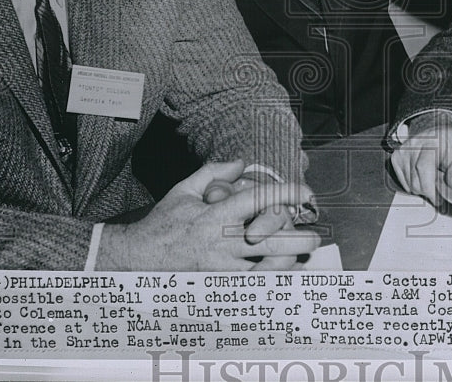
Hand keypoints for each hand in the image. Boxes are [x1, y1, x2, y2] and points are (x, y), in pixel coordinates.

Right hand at [97, 160, 318, 269]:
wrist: (137, 259)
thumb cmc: (164, 223)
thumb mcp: (184, 190)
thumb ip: (214, 172)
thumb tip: (242, 163)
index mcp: (216, 214)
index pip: (258, 200)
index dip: (286, 194)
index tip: (305, 192)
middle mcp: (222, 241)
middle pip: (271, 240)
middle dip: (299, 238)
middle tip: (314, 237)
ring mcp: (221, 268)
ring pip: (266, 268)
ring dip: (289, 262)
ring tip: (300, 256)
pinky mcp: (218, 286)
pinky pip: (253, 288)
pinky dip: (271, 282)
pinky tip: (283, 276)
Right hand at [390, 116, 451, 204]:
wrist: (442, 134)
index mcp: (432, 140)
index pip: (423, 168)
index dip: (430, 189)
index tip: (438, 200)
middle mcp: (414, 143)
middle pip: (415, 180)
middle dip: (429, 191)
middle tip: (440, 189)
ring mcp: (403, 150)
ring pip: (409, 184)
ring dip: (422, 188)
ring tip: (433, 179)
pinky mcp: (396, 157)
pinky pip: (403, 182)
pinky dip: (414, 185)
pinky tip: (424, 177)